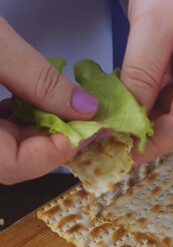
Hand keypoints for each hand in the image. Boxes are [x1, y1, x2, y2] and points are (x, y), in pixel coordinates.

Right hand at [0, 17, 97, 183]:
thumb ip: (40, 80)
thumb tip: (84, 107)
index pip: (13, 166)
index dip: (52, 155)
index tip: (84, 131)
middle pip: (18, 160)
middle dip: (58, 141)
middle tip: (89, 121)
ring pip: (13, 146)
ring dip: (46, 130)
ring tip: (72, 111)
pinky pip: (4, 129)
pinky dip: (28, 118)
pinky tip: (41, 103)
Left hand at [121, 0, 172, 164]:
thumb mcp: (159, 23)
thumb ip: (142, 70)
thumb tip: (125, 114)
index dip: (153, 143)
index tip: (124, 153)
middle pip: (170, 121)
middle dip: (137, 134)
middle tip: (105, 144)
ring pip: (158, 110)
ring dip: (131, 120)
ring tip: (104, 129)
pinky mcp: (169, 71)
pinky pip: (151, 94)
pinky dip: (131, 102)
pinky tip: (111, 108)